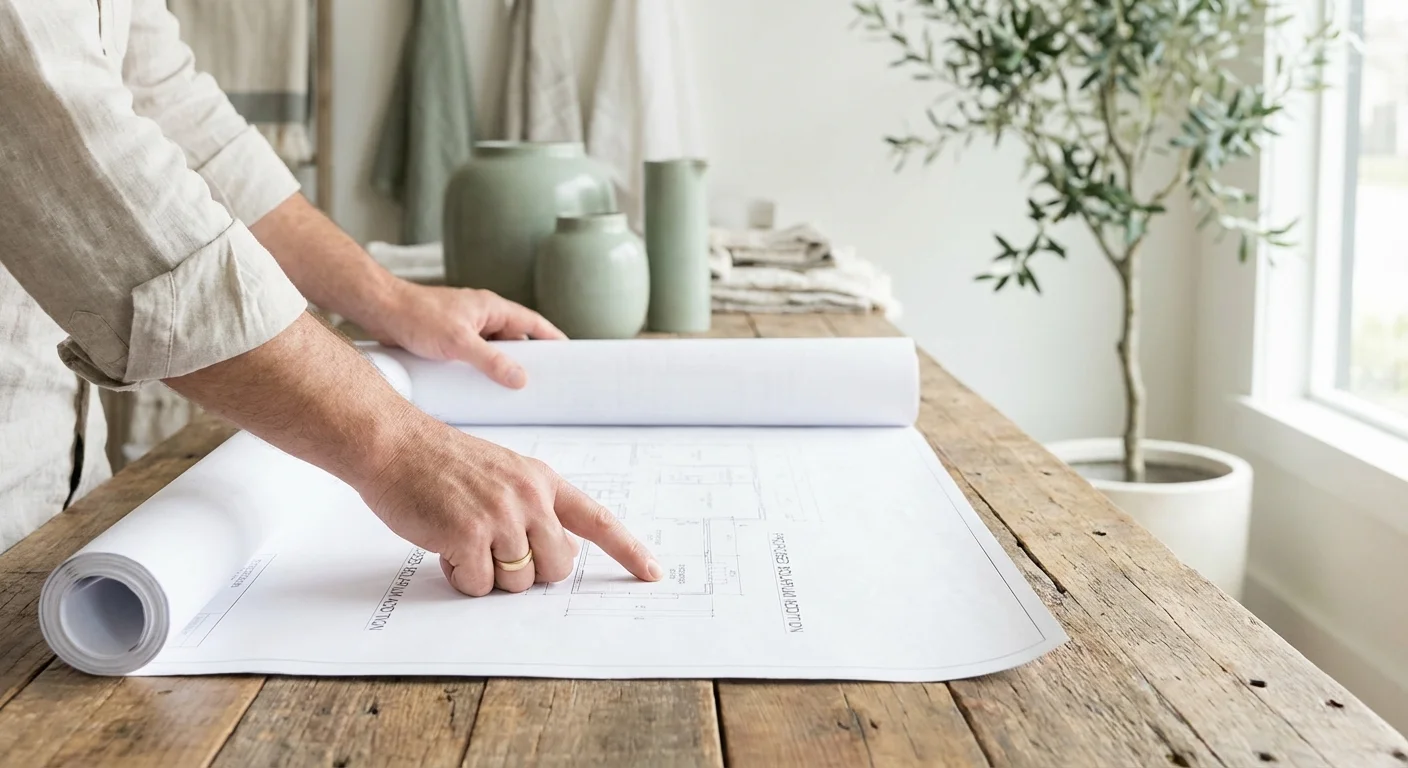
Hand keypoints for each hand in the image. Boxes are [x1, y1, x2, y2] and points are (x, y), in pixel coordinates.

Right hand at [357, 413, 661, 594]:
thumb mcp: (503, 473)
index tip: (652, 572)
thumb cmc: (440, 462)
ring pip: (516, 583)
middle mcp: (530, 497)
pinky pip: (479, 585)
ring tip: (462, 541)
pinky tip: (444, 547)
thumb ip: (535, 508)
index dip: (628, 550)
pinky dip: (460, 578)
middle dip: (528, 574)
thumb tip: (560, 555)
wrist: (393, 444)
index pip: (598, 520)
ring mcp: (501, 516)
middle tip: (493, 552)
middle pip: (557, 569)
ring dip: (488, 575)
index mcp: (542, 481)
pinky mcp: (469, 534)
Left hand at [365, 281, 565, 388]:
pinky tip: (478, 386)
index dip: (553, 338)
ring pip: (494, 349)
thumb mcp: (459, 343)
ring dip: (501, 366)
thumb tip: (520, 379)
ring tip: (510, 390)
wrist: (379, 310)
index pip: (533, 323)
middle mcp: (481, 315)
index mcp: (492, 307)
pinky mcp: (449, 339)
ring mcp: (465, 327)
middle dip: (528, 359)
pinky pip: (475, 355)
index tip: (569, 353)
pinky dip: (481, 368)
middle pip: (515, 339)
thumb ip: (491, 361)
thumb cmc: (416, 316)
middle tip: (541, 382)